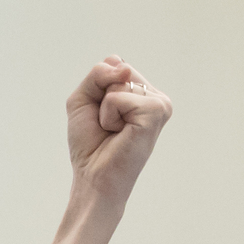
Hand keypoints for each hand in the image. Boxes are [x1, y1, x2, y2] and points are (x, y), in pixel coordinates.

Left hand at [25, 60, 170, 243]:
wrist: (94, 179)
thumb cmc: (90, 145)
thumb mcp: (83, 100)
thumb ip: (98, 74)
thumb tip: (122, 67)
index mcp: (143, 93)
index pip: (116, 64)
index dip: (98, 89)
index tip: (103, 117)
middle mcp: (155, 96)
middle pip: (118, 69)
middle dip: (100, 97)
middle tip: (107, 126)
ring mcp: (159, 104)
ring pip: (118, 82)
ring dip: (104, 109)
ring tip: (114, 131)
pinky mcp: (155, 113)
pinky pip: (118, 97)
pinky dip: (109, 115)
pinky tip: (118, 133)